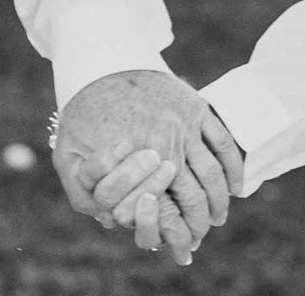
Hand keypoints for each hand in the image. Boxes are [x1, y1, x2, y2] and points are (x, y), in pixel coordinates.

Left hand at [51, 70, 244, 264]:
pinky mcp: (197, 107)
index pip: (166, 212)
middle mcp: (168, 148)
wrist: (102, 59)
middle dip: (202, 222)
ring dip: (220, 199)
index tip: (183, 244)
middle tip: (203, 231)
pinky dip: (234, 166)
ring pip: (213, 173)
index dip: (177, 234)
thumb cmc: (82, 110)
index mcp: (138, 164)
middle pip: (196, 198)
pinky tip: (236, 183)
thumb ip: (83, 192)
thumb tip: (108, 220)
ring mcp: (186, 127)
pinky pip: (224, 142)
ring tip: (219, 214)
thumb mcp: (68, 154)